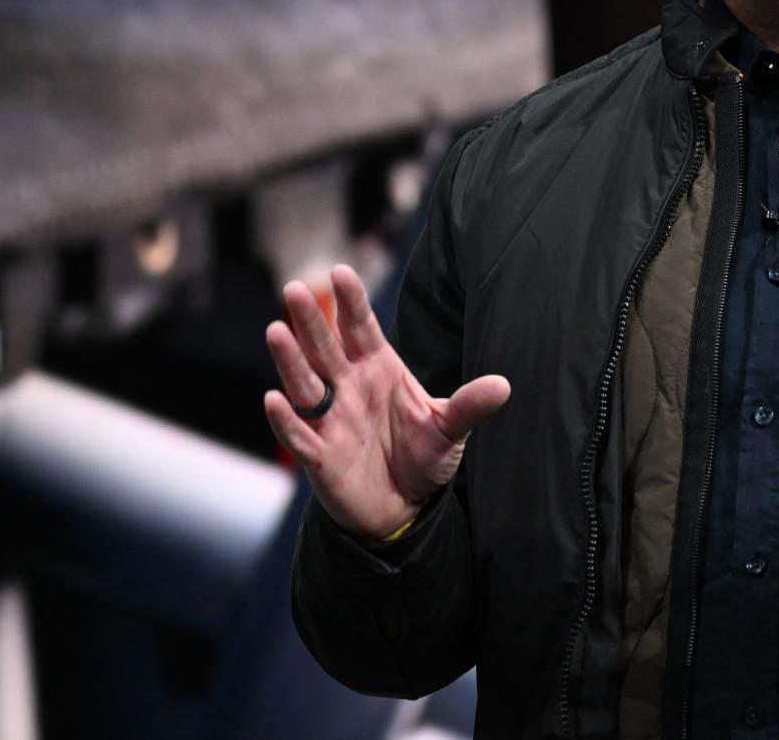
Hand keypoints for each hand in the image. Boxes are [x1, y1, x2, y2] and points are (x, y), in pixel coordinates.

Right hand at [262, 264, 510, 540]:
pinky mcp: (319, 455)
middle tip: (293, 289)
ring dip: (290, 360)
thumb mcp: (449, 429)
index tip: (341, 272)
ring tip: (276, 331)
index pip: (361, 328)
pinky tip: (274, 399)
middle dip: (310, 320)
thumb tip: (504, 385)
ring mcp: (330, 419)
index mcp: (378, 368)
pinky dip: (285, 419)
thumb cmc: (424, 457)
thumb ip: (469, 406)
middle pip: (324, 347)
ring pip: (304, 383)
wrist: (405, 506)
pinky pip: (298, 434)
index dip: (350, 302)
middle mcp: (348, 386)